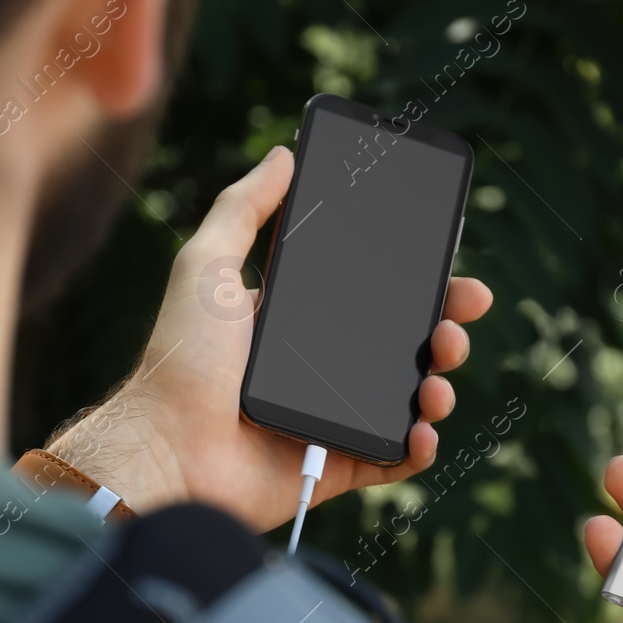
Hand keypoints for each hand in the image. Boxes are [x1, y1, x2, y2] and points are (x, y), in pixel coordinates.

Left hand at [46, 145, 492, 530]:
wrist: (166, 449)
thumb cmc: (180, 359)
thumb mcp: (205, 267)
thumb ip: (242, 209)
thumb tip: (284, 155)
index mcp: (300, 323)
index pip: (374, 295)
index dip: (418, 282)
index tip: (448, 266)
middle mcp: (322, 370)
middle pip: (405, 346)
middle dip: (444, 330)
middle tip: (456, 324)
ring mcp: (333, 419)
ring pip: (409, 401)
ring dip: (438, 388)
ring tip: (435, 382)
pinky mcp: (336, 467)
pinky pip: (394, 460)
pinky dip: (418, 449)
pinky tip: (421, 431)